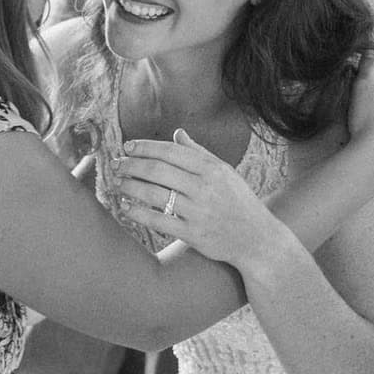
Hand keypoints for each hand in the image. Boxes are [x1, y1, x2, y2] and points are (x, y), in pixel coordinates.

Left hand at [109, 129, 293, 272]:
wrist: (257, 239)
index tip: (127, 146)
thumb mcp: (225, 172)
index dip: (145, 147)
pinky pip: (158, 221)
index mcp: (212, 168)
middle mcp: (204, 188)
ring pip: (155, 194)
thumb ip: (199, 153)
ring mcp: (198, 212)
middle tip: (115, 164)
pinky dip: (138, 213)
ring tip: (117, 183)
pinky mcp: (193, 234)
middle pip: (158, 171)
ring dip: (130, 187)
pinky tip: (126, 207)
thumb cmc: (239, 201)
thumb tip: (177, 133)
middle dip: (131, 165)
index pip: (170, 151)